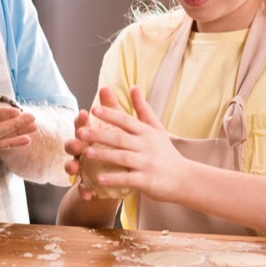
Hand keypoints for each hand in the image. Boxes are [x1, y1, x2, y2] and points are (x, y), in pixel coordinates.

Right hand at [65, 87, 123, 199]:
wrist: (117, 177)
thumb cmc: (114, 147)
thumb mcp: (117, 129)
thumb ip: (111, 110)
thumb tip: (107, 87)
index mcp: (88, 136)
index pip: (82, 126)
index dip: (82, 121)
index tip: (85, 113)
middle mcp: (81, 151)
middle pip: (72, 145)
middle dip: (72, 143)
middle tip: (77, 142)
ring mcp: (81, 168)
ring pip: (72, 166)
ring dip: (71, 166)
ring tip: (74, 168)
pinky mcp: (86, 184)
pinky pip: (82, 188)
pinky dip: (83, 190)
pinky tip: (87, 193)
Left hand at [75, 86, 187, 201]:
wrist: (185, 178)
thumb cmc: (166, 152)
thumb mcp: (156, 128)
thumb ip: (142, 109)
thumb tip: (133, 86)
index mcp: (146, 132)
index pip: (126, 121)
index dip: (110, 114)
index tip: (94, 109)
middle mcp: (147, 146)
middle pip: (120, 138)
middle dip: (99, 135)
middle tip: (80, 132)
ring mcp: (147, 163)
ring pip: (122, 157)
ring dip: (103, 156)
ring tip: (85, 153)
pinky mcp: (147, 180)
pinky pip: (127, 179)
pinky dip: (113, 179)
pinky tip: (98, 179)